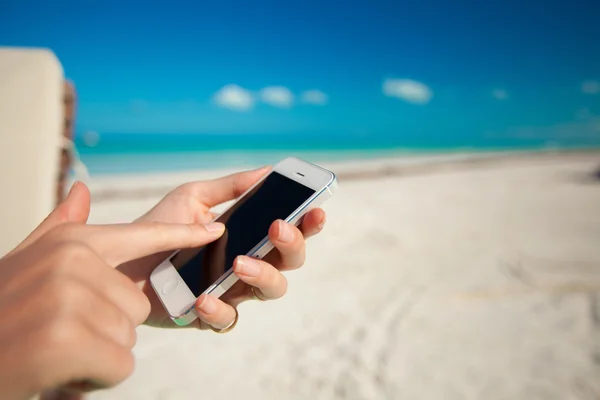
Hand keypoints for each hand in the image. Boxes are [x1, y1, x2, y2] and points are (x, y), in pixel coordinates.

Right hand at [0, 183, 226, 398]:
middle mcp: (73, 262)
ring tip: (59, 348)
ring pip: (128, 336)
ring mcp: (69, 298)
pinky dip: (95, 377)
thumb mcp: (28, 259)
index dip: (181, 234)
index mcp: (72, 242)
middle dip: (109, 327)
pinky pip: (119, 364)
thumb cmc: (1, 309)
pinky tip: (62, 369)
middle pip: (138, 303)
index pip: (142, 234)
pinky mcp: (67, 339)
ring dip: (99, 352)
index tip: (214, 228)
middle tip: (65, 330)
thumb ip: (60, 226)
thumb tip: (83, 188)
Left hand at [119, 166, 326, 329]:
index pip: (290, 231)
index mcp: (249, 236)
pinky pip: (227, 319)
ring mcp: (231, 290)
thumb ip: (230, 186)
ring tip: (238, 262)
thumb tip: (267, 170)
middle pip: (290, 262)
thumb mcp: (194, 197)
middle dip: (291, 245)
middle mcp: (248, 264)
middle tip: (276, 229)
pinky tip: (203, 297)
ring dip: (263, 274)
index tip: (315, 210)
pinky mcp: (208, 314)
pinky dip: (219, 309)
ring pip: (270, 290)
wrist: (121, 260)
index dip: (308, 224)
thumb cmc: (160, 226)